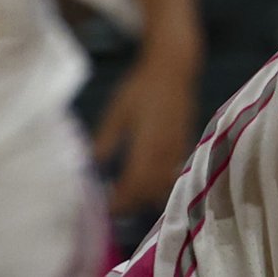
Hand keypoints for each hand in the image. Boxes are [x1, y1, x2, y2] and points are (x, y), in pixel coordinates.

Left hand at [92, 49, 196, 211]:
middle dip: (132, 203)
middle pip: (150, 191)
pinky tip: (148, 183)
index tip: (107, 207)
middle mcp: (164, 152)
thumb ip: (106, 138)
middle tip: (115, 206)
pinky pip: (173, 174)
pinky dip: (160, 184)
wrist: (172, 69)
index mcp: (146, 144)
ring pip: (164, 186)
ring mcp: (177, 150)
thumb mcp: (118, 110)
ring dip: (147, 197)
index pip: (134, 184)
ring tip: (129, 197)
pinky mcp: (184, 145)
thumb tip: (92, 163)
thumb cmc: (140, 87)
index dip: (121, 200)